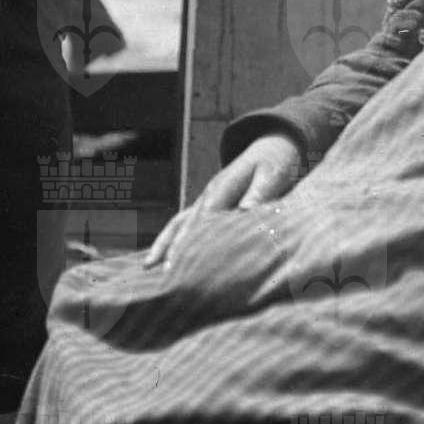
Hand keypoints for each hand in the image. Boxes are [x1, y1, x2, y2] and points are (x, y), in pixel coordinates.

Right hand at [145, 133, 303, 268]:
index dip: (194, 239)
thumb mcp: (272, 174)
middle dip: (174, 248)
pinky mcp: (208, 206)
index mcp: (222, 187)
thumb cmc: (275, 163)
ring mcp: (205, 200)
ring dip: (164, 244)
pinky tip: (162, 255)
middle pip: (186, 224)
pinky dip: (171, 240)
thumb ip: (259, 192)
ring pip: (178, 223)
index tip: (185, 261)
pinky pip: (184, 224)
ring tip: (148, 266)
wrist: (272, 148)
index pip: (204, 217)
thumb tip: (244, 210)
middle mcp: (208, 194)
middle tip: (166, 274)